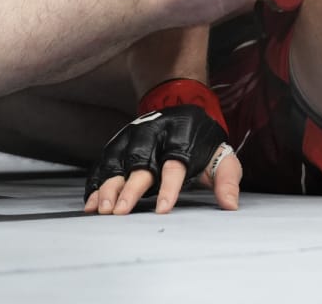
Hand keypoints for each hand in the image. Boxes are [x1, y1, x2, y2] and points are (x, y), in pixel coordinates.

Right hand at [84, 78, 239, 214]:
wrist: (182, 110)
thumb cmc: (202, 142)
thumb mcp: (221, 156)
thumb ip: (227, 179)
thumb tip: (231, 205)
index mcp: (182, 137)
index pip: (175, 164)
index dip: (170, 187)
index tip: (163, 208)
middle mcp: (154, 134)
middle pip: (140, 164)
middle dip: (129, 189)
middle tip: (120, 212)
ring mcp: (132, 137)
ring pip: (117, 163)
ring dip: (108, 187)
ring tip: (102, 209)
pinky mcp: (118, 143)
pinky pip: (103, 164)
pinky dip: (96, 184)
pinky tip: (91, 202)